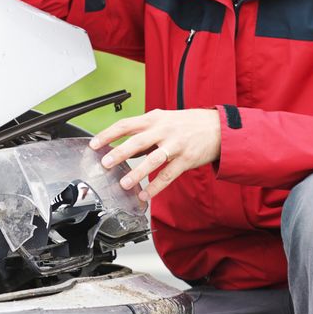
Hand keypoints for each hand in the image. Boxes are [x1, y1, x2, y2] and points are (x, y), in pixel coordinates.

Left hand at [89, 108, 221, 200]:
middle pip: (137, 141)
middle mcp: (164, 130)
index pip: (126, 125)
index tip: (94, 144)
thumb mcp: (163, 120)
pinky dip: (156, 186)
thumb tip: (121, 147)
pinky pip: (168, 174)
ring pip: (153, 159)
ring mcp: (176, 145)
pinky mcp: (186, 159)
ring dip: (137, 172)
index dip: (108, 134)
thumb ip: (143, 133)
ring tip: (124, 183)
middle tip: (104, 163)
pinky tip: (145, 195)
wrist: (219, 127)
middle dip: (119, 153)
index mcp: (154, 119)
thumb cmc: (187, 124)